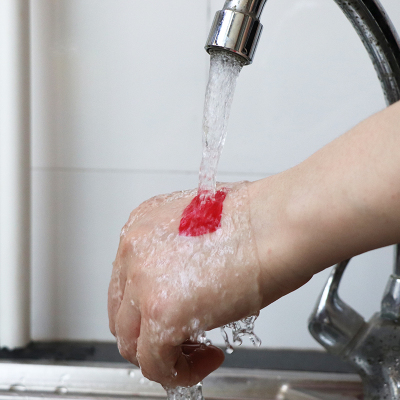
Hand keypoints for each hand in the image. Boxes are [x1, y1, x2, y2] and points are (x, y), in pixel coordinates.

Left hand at [108, 182, 262, 387]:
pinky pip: (155, 364)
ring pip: (131, 342)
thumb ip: (180, 257)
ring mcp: (143, 280)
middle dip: (150, 333)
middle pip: (123, 313)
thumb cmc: (257, 220)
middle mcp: (134, 249)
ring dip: (163, 354)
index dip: (149, 308)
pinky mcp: (161, 312)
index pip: (127, 282)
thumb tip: (184, 285)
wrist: (277, 222)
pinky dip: (179, 372)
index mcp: (144, 226)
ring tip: (198, 351)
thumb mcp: (201, 229)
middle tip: (183, 338)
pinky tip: (207, 358)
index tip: (176, 315)